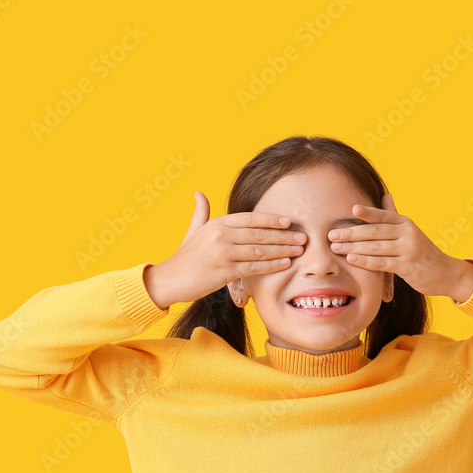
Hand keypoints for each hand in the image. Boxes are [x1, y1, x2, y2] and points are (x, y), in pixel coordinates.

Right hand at [143, 191, 306, 308]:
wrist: (169, 279)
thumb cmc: (184, 256)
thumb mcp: (193, 230)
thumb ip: (200, 212)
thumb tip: (198, 193)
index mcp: (217, 223)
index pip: (250, 218)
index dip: (271, 219)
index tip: (288, 222)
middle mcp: (221, 235)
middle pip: (259, 234)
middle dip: (283, 236)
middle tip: (303, 237)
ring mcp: (222, 253)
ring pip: (259, 250)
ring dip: (282, 250)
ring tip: (299, 250)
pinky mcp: (224, 272)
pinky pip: (253, 268)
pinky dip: (271, 265)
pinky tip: (284, 264)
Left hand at [328, 193, 472, 300]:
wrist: (445, 272)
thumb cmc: (421, 251)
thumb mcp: (410, 231)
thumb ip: (394, 216)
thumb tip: (386, 194)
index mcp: (405, 222)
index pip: (384, 216)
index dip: (368, 212)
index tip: (351, 209)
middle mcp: (408, 233)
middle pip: (375, 232)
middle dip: (351, 233)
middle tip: (331, 235)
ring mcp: (408, 250)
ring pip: (376, 247)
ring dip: (353, 248)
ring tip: (335, 248)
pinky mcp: (407, 267)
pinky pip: (382, 263)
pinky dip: (365, 261)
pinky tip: (352, 260)